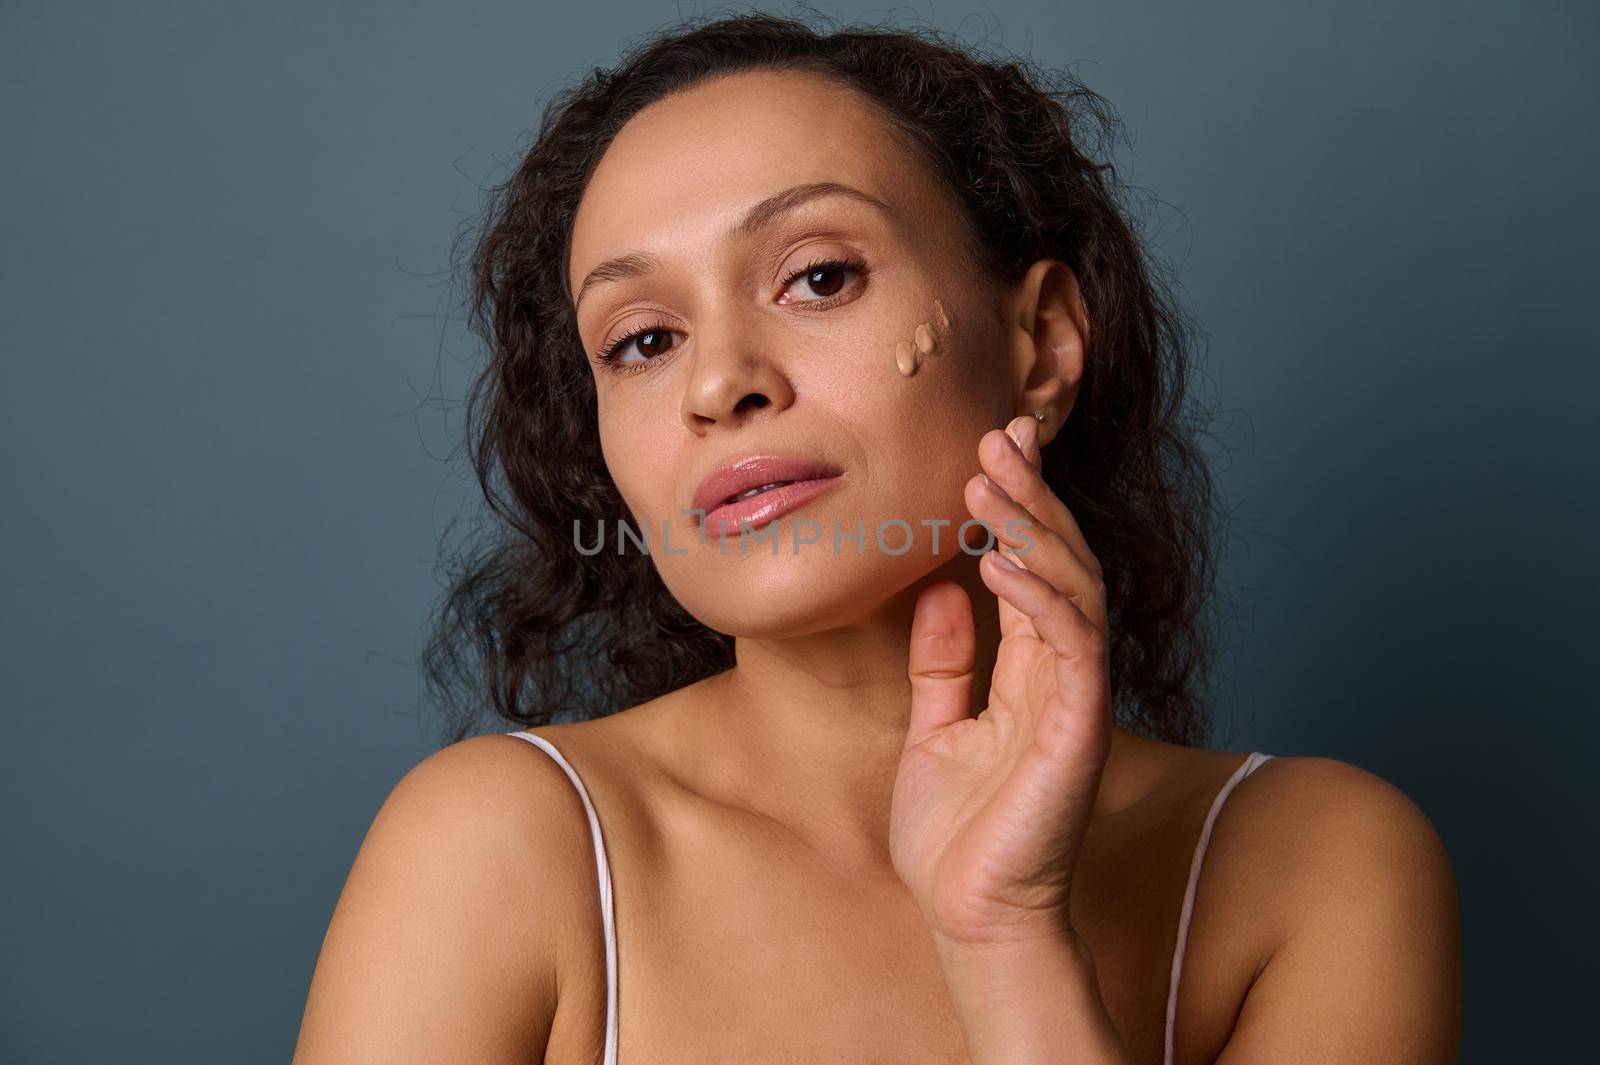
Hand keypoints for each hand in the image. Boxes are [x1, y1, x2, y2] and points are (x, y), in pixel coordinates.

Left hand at [890, 414, 1112, 949]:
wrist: (970, 915)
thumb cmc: (955, 834)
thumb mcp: (934, 728)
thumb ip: (943, 660)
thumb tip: (941, 584)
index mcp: (1029, 671)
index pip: (1034, 568)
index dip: (1019, 506)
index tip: (991, 446)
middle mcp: (1062, 674)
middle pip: (1062, 561)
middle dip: (1032, 494)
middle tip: (998, 434)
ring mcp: (1076, 699)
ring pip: (1074, 587)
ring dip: (1035, 526)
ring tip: (993, 476)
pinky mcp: (1079, 729)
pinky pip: (1071, 645)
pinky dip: (1040, 596)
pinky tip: (1003, 559)